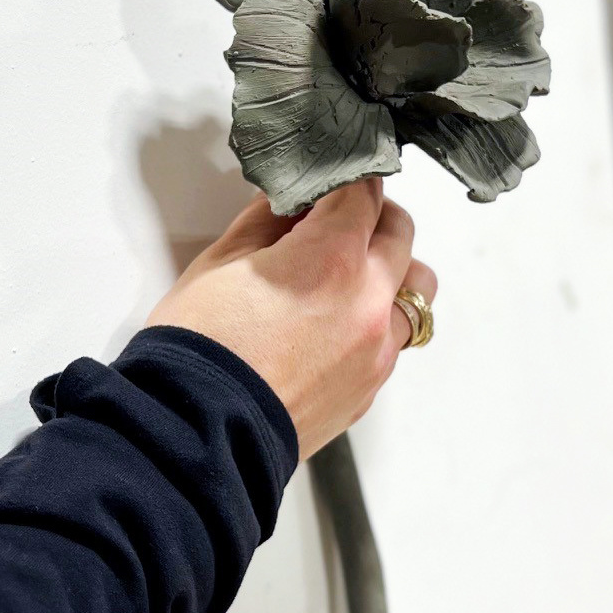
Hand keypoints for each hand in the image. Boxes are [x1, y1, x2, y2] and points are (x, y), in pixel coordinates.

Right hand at [146, 177, 436, 458]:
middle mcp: (368, 302)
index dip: (344, 179)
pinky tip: (337, 322)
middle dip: (370, 217)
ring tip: (349, 276)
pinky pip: (395, 338)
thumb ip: (266, 221)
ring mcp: (376, 350)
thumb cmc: (199, 351)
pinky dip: (378, 319)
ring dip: (392, 270)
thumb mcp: (219, 262)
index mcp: (332, 259)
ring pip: (416, 289)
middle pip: (400, 233)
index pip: (364, 191)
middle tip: (334, 221)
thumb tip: (288, 203)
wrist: (196, 433)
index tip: (327, 183)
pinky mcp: (370, 388)